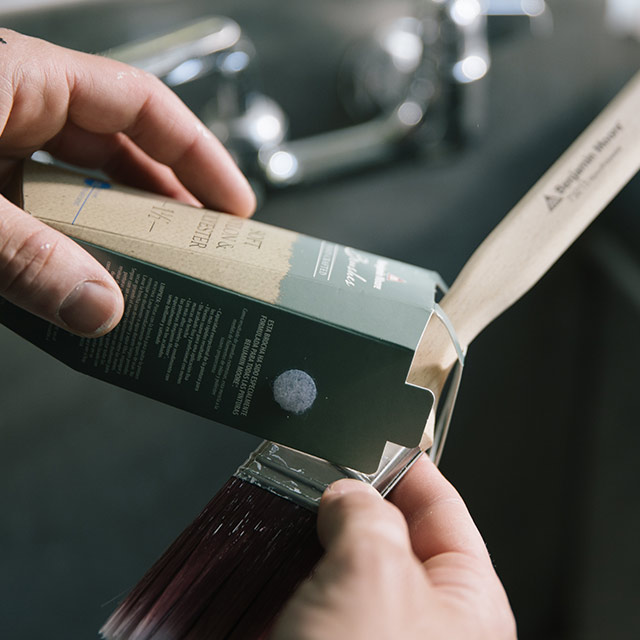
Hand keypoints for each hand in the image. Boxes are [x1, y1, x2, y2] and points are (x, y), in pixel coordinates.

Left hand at [0, 29, 254, 336]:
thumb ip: (24, 256)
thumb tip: (98, 308)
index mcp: (23, 78)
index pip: (143, 104)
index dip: (200, 154)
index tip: (234, 204)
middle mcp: (13, 106)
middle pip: (121, 148)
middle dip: (165, 202)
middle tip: (199, 251)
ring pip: (78, 183)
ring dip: (114, 229)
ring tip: (149, 273)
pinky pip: (36, 207)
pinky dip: (64, 242)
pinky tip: (76, 277)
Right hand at [271, 455, 516, 639]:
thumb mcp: (374, 576)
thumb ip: (366, 513)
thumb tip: (346, 491)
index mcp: (464, 600)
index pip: (442, 507)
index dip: (405, 464)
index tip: (370, 430)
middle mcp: (418, 618)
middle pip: (384, 532)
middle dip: (345, 499)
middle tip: (309, 465)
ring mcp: (366, 635)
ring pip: (335, 562)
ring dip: (305, 533)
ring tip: (275, 497)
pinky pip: (302, 594)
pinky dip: (280, 570)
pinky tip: (258, 547)